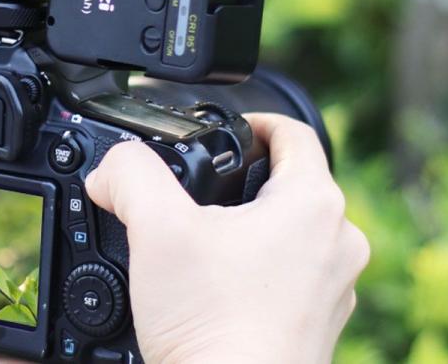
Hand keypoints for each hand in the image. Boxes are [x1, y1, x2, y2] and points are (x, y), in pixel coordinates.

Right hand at [85, 114, 369, 363]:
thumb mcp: (155, 228)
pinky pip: (291, 271)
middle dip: (245, 175)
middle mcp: (336, 242)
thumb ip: (128, 174)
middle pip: (292, 180)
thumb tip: (110, 168)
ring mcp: (332, 288)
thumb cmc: (212, 327)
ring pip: (291, 228)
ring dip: (250, 222)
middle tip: (198, 187)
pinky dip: (257, 264)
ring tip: (201, 236)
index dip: (252, 120)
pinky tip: (214, 282)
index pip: (293, 132)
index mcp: (313, 205)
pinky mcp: (317, 323)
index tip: (223, 131)